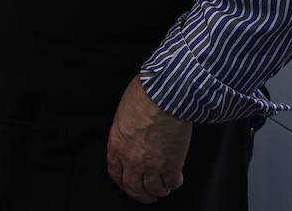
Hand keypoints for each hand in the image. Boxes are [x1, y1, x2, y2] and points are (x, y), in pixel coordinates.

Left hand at [106, 76, 192, 203]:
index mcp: (116, 146)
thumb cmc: (144, 96)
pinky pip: (172, 182)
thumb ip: (125, 131)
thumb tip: (131, 135)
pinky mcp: (172, 164)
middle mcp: (132, 160)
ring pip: (154, 189)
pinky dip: (174, 182)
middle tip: (147, 195)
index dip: (122, 182)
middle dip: (141, 194)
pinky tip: (175, 178)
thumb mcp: (123, 113)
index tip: (127, 184)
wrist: (165, 96)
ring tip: (163, 188)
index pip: (115, 173)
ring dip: (159, 190)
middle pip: (133, 188)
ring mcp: (152, 165)